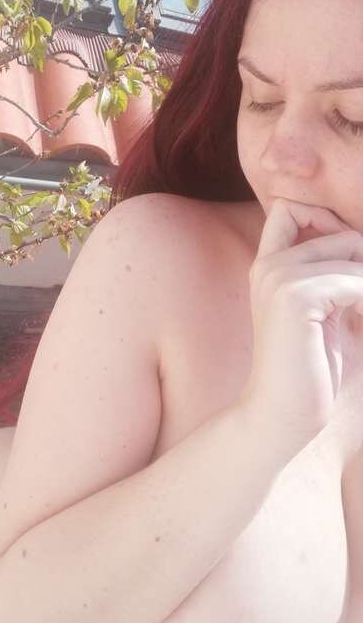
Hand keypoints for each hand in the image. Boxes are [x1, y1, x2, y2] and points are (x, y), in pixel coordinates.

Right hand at [242, 198, 362, 459]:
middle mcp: (269, 265)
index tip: (349, 259)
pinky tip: (361, 326)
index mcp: (268, 267)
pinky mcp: (295, 298)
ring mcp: (278, 277)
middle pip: (335, 229)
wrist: (281, 414)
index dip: (325, 219)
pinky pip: (355, 280)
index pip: (290, 208)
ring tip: (361, 316)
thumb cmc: (311, 370)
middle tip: (360, 301)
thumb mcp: (329, 312)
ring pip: (350, 250)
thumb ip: (340, 276)